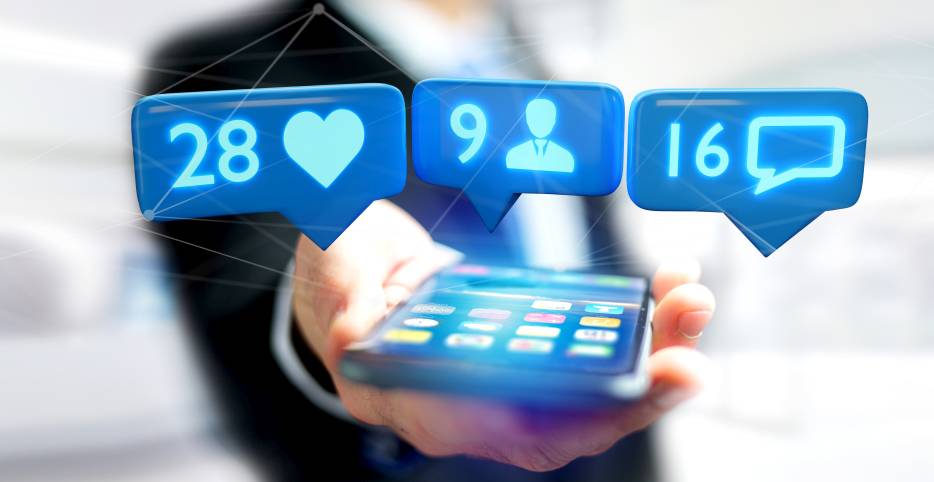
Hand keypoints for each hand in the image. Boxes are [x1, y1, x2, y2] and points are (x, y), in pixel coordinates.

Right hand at [293, 201, 714, 471]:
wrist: (362, 269)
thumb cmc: (343, 278)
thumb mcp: (333, 278)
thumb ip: (343, 301)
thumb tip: (352, 333)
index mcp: (418, 399)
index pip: (495, 430)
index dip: (558, 422)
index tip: (613, 392)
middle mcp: (472, 404)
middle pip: (566, 421)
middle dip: (633, 396)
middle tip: (687, 361)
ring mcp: (507, 378)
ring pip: (595, 389)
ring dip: (654, 353)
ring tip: (691, 303)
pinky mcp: (534, 346)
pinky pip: (597, 351)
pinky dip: (642, 327)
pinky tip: (671, 289)